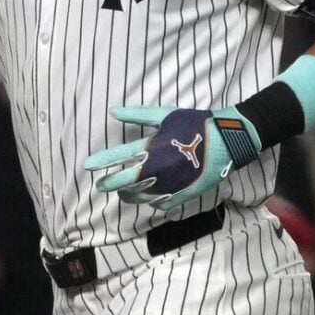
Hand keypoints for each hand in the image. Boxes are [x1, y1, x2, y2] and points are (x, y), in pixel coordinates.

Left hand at [83, 106, 259, 212]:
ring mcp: (170, 185)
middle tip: (101, 185)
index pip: (119, 156)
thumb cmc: (195, 123)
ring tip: (122, 192)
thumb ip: (137, 114)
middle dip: (110, 184)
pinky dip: (151, 201)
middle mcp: (158, 169)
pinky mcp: (182, 195)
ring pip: (140, 197)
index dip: (102, 162)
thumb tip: (113, 110)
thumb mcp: (165, 114)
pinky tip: (147, 197)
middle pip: (125, 182)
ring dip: (128, 195)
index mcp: (152, 147)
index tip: (87, 167)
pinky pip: (159, 204)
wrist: (227, 141)